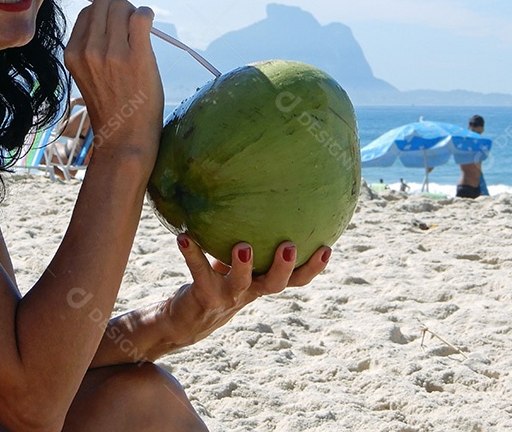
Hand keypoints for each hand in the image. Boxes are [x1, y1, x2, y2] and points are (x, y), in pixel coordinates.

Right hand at [64, 0, 163, 164]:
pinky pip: (142, 16)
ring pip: (122, 7)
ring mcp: (113, 53)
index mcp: (73, 53)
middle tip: (131, 24)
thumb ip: (92, 45)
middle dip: (120, 7)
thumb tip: (113, 10)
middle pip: (104, 3)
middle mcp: (89, 50)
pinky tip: (150, 24)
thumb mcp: (87, 73)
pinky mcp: (137, 56)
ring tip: (141, 29)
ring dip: (134, 11)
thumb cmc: (110, 105)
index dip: (104, 12)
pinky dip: (147, 14)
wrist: (124, 137)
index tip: (117, 24)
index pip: (87, 12)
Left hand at [164, 235, 330, 346]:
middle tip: (290, 246)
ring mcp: (227, 296)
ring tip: (242, 246)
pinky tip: (183, 236)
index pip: (296, 279)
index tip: (328, 248)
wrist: (188, 318)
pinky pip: (199, 272)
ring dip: (242, 265)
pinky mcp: (204, 296)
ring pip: (239, 283)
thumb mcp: (235, 259)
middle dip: (285, 267)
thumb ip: (249, 236)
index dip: (313, 268)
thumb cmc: (217, 280)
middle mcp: (249, 291)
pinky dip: (192, 254)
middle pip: (274, 285)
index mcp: (262, 282)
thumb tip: (260, 192)